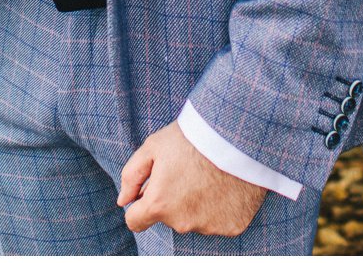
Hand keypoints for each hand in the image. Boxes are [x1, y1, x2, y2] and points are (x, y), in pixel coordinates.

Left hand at [117, 121, 266, 236]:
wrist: (239, 135)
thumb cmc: (193, 137)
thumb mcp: (154, 146)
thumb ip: (132, 176)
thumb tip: (123, 201)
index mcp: (159, 204)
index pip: (135, 221)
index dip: (140, 205)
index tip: (152, 189)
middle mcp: (182, 222)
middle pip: (168, 217)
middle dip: (172, 199)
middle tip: (188, 171)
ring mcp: (209, 227)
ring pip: (194, 220)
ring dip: (196, 204)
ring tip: (209, 175)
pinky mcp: (232, 227)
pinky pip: (218, 221)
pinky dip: (220, 207)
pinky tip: (225, 185)